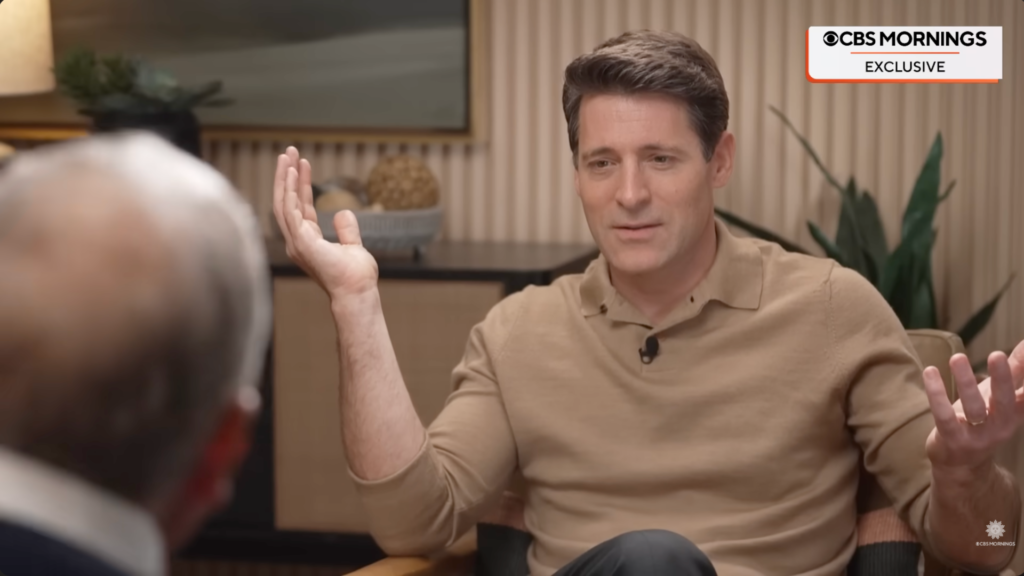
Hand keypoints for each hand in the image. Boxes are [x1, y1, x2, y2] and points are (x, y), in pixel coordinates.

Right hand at [272, 147, 378, 297]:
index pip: (299, 206)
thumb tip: (343, 212)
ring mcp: (296, 241)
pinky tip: (291, 172)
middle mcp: (296, 240)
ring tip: (287, 154)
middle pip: (286, 201)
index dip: (300, 184)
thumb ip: (347, 230)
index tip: (301, 163)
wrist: (357, 291)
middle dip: (286, 175)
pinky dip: (288, 190)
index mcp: (306, 241)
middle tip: (288, 151)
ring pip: (283, 202)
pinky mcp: (300, 241)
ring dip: (284, 177)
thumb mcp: (353, 246)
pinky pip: (289, 210)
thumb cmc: (356, 276)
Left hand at [923, 341, 1023, 472]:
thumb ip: (1015, 370)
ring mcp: (977, 435)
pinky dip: (936, 394)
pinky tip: (930, 371)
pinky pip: (944, 416)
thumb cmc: (984, 421)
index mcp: (1016, 413)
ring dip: (966, 383)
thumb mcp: (1001, 396)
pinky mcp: (952, 439)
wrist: (962, 465)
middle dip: (1002, 378)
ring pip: (973, 407)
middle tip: (997, 354)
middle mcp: (1001, 426)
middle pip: (1005, 401)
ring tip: (957, 357)